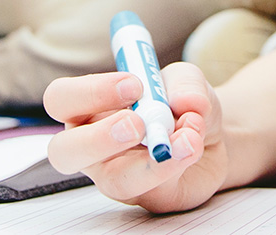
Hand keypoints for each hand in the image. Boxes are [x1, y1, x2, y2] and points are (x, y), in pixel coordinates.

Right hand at [45, 62, 225, 213]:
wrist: (212, 136)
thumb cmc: (180, 104)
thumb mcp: (186, 80)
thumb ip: (185, 83)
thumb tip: (185, 103)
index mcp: (87, 108)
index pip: (62, 99)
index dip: (91, 91)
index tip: (134, 84)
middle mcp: (91, 146)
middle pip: (64, 151)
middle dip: (98, 138)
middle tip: (137, 123)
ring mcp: (115, 176)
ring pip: (113, 180)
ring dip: (151, 161)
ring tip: (185, 138)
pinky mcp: (145, 196)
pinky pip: (152, 189)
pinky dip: (177, 163)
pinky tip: (193, 145)